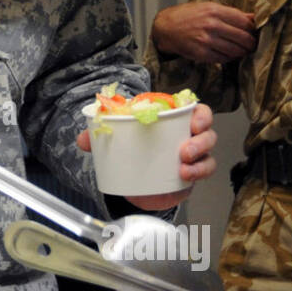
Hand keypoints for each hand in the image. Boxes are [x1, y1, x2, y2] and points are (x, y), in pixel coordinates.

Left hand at [78, 102, 216, 209]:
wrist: (132, 180)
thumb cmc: (129, 150)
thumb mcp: (113, 140)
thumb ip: (96, 138)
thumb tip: (83, 140)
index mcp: (172, 120)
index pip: (196, 111)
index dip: (201, 114)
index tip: (193, 121)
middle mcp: (187, 136)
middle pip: (207, 132)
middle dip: (201, 140)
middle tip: (184, 150)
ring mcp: (192, 156)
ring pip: (208, 154)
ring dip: (200, 160)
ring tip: (183, 167)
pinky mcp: (191, 175)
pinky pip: (203, 172)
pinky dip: (198, 174)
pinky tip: (185, 177)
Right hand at [151, 2, 255, 63]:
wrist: (166, 27)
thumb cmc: (188, 15)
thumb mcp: (209, 7)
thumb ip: (231, 13)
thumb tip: (253, 18)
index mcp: (215, 11)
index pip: (245, 22)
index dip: (253, 29)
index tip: (254, 32)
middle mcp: (211, 25)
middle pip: (243, 38)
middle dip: (250, 43)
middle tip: (252, 45)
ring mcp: (206, 40)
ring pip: (235, 50)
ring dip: (242, 52)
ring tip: (242, 51)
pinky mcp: (201, 53)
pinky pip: (223, 59)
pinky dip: (229, 58)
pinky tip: (229, 55)